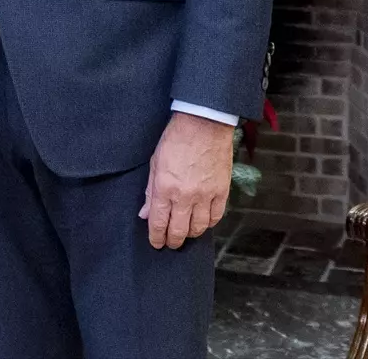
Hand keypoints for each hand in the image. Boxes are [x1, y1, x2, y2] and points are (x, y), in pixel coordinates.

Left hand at [139, 111, 234, 249]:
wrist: (204, 123)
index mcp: (165, 188)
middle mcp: (185, 196)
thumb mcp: (155, 163)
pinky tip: (202, 222)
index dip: (156, 237)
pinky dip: (209, 223)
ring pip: (199, 228)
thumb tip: (145, 214)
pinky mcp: (222, 191)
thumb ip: (150, 191)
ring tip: (186, 233)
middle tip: (170, 243)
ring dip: (191, 234)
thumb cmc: (175, 139)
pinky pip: (216, 217)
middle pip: (179, 230)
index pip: (159, 223)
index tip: (156, 243)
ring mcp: (206, 195)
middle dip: (173, 241)